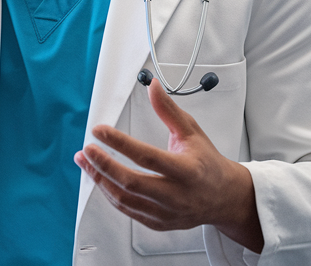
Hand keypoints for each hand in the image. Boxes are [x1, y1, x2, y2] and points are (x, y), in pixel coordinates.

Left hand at [74, 79, 263, 253]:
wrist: (224, 198)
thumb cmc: (207, 164)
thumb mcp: (192, 132)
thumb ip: (168, 110)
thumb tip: (152, 86)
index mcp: (187, 170)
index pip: (147, 157)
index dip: (120, 143)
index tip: (100, 130)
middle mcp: (176, 195)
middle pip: (132, 183)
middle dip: (104, 165)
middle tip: (87, 149)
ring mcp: (167, 212)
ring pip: (126, 200)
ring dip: (100, 180)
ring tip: (85, 162)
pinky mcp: (159, 223)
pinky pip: (128, 210)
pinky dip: (110, 194)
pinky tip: (100, 179)